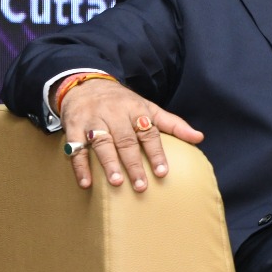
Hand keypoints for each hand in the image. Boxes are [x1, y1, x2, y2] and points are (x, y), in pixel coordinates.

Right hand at [59, 78, 203, 190]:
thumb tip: (200, 138)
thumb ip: (174, 124)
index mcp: (136, 110)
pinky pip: (75, 147)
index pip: (148, 132)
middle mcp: (114, 114)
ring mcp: (92, 120)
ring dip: (108, 164)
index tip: (162, 172)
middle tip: (141, 185)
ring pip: (101, 143)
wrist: (86, 85)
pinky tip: (86, 183)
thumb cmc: (124, 103)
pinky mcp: (72, 127)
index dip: (156, 152)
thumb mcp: (149, 108)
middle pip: (125, 140)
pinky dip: (79, 166)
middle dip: (133, 163)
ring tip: (117, 183)